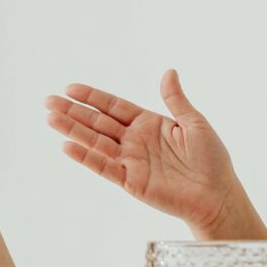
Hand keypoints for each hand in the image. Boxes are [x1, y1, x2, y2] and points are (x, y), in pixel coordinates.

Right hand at [45, 70, 249, 234]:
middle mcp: (135, 141)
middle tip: (48, 101)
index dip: (92, 98)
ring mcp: (131, 161)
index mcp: (148, 123)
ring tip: (50, 118)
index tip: (70, 88)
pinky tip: (67, 146)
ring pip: (95, 142)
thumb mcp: (194, 123)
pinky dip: (85, 157)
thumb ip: (175, 99)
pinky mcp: (131, 181)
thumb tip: (168, 72)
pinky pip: (104, 167)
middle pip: (98, 122)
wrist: (217, 195)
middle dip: (73, 111)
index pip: (114, 107)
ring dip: (72, 130)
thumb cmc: (212, 160)